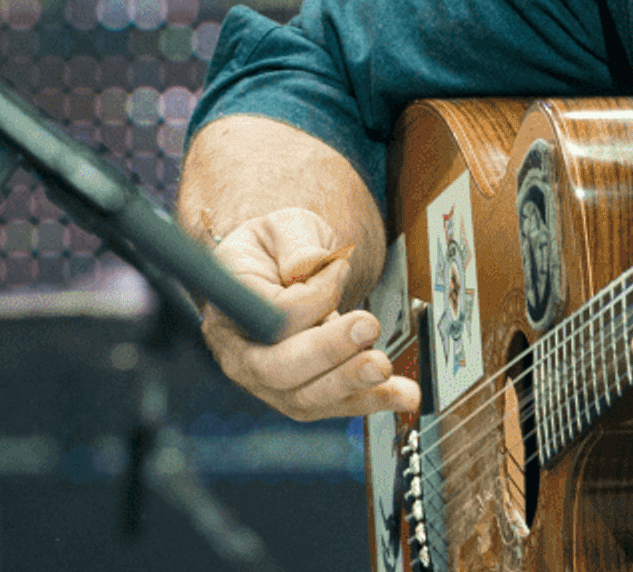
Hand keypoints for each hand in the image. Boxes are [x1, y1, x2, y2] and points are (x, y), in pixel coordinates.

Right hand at [200, 207, 419, 420]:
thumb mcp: (283, 228)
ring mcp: (268, 381)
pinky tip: (402, 394)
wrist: (283, 268)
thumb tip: (306, 268)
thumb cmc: (278, 248)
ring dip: (351, 385)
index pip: (266, 319)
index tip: (338, 271)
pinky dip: (370, 400)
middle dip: (327, 352)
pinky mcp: (300, 393)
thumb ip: (296, 245)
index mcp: (230, 307)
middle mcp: (240, 352)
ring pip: (304, 398)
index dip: (308, 301)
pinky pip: (332, 405)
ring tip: (385, 367)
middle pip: (277, 370)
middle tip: (368, 327)